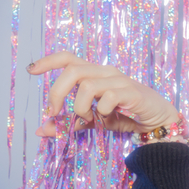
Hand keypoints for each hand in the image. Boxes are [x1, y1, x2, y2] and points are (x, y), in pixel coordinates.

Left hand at [28, 51, 180, 137]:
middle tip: (54, 113)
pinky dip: (100, 112)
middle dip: (57, 93)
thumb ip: (69, 123)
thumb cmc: (123, 115)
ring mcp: (118, 80)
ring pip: (86, 86)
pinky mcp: (131, 92)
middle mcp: (105, 71)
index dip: (49, 61)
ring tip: (89, 118)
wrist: (156, 120)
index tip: (31, 70)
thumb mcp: (92, 120)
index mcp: (94, 73)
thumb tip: (41, 130)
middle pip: (72, 70)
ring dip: (80, 108)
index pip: (68, 58)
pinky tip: (106, 118)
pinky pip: (106, 99)